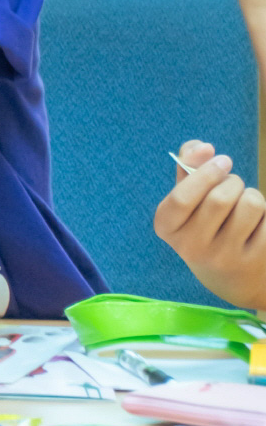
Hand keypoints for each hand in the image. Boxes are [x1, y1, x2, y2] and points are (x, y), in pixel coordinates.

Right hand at [155, 140, 265, 307]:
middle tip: (233, 185)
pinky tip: (258, 225)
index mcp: (168, 229)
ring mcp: (226, 259)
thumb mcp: (189, 199)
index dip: (205, 173)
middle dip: (232, 181)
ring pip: (250, 205)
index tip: (222, 159)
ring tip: (246, 206)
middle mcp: (192, 248)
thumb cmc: (207, 226)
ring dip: (252, 195)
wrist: (233, 278)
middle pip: (220, 198)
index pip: (181, 199)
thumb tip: (204, 147)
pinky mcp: (256, 262)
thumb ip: (189, 166)